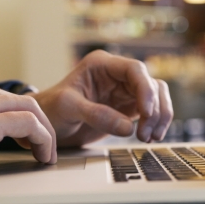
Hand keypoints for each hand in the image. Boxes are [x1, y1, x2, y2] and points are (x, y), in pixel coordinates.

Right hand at [0, 75, 55, 198]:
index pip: (0, 96)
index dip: (18, 117)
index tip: (26, 136)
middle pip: (19, 99)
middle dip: (37, 123)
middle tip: (43, 146)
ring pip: (29, 107)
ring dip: (44, 132)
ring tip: (46, 153)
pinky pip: (26, 124)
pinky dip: (42, 138)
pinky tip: (42, 155)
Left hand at [28, 50, 172, 146]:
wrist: (45, 125)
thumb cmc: (51, 109)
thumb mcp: (69, 108)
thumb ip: (97, 115)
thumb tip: (128, 127)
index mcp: (102, 65)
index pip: (134, 69)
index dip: (146, 90)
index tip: (146, 112)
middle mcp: (117, 75)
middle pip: (151, 84)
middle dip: (154, 109)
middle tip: (146, 133)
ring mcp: (124, 91)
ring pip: (157, 97)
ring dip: (159, 117)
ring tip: (149, 138)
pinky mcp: (128, 108)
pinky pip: (152, 111)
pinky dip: (156, 124)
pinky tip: (150, 137)